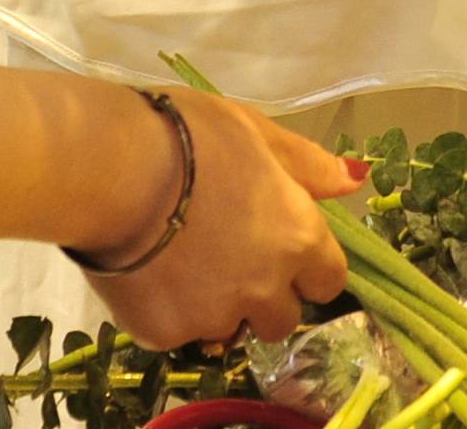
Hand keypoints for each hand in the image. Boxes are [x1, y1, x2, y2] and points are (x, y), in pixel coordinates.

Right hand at [79, 93, 356, 349]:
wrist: (110, 169)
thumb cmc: (188, 135)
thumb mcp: (254, 131)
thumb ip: (307, 165)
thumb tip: (356, 178)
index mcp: (297, 237)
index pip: (330, 280)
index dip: (307, 266)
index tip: (279, 246)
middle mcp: (265, 288)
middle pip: (282, 318)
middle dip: (262, 295)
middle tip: (224, 256)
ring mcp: (214, 317)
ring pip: (228, 328)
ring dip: (215, 306)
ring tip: (178, 261)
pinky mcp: (164, 335)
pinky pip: (176, 332)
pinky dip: (166, 309)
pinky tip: (143, 269)